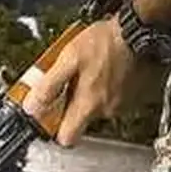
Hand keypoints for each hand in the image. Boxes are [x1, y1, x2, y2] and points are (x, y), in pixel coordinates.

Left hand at [21, 17, 133, 147]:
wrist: (138, 32)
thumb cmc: (106, 42)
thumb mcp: (68, 59)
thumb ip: (49, 86)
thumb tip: (32, 106)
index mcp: (88, 105)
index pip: (67, 139)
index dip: (54, 131)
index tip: (47, 117)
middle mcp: (106, 110)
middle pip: (80, 118)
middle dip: (71, 101)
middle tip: (67, 79)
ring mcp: (122, 104)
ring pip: (96, 106)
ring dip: (88, 91)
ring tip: (88, 67)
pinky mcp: (133, 95)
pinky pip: (111, 97)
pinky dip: (105, 86)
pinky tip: (103, 67)